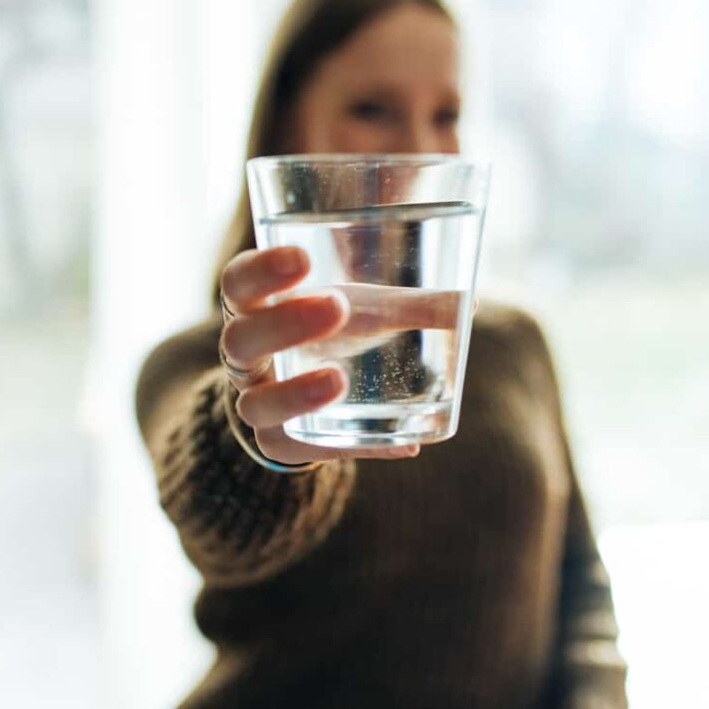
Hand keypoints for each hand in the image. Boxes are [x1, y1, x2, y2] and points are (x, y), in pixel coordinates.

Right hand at [219, 246, 427, 464]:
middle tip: (338, 306)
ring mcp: (255, 402)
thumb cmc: (332, 328)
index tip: (303, 259)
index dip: (262, 271)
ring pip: (256, 405)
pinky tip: (402, 443)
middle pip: (241, 340)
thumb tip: (470, 303)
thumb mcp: (365, 310)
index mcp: (255, 306)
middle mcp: (244, 355)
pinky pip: (304, 449)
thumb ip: (410, 304)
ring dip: (297, 394)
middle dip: (285, 325)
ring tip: (339, 379)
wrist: (304, 385)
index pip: (239, 282)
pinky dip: (356, 446)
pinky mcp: (279, 442)